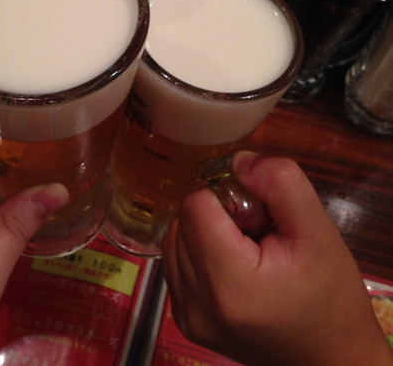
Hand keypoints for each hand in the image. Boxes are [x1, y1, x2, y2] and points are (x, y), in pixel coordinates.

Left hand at [162, 151, 392, 365]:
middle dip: (217, 214)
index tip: (258, 215)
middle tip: (257, 233)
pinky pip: (176, 262)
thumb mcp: (318, 230)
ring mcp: (186, 317)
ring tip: (248, 250)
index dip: (226, 197)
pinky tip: (234, 265)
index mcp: (229, 283)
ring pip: (175, 238)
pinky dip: (199, 253)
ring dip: (205, 232)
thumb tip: (238, 160)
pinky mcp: (184, 322)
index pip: (195, 205)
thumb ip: (280, 183)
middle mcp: (196, 305)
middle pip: (183, 220)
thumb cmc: (329, 293)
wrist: (331, 355)